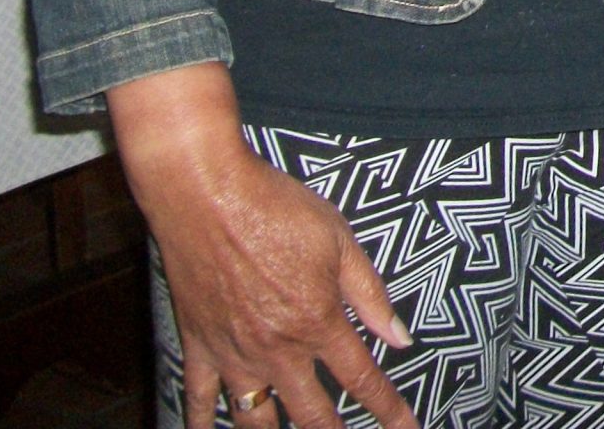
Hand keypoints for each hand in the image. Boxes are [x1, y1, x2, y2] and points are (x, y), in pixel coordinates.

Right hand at [110, 65, 414, 428]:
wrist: (207, 197)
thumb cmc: (277, 209)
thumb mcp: (340, 241)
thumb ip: (369, 294)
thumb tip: (399, 336)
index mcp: (317, 322)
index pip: (361, 378)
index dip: (387, 407)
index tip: (406, 425)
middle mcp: (277, 349)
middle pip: (311, 412)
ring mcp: (233, 353)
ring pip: (255, 418)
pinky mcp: (198, 345)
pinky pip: (197, 397)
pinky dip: (201, 422)